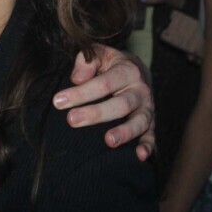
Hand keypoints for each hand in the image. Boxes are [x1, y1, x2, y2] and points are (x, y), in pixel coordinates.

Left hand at [54, 46, 154, 160]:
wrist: (138, 71)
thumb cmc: (112, 65)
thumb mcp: (100, 54)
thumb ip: (87, 61)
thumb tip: (77, 79)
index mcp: (128, 71)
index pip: (104, 83)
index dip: (81, 93)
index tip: (59, 101)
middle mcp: (140, 90)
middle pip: (121, 104)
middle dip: (96, 113)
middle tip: (72, 120)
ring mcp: (147, 108)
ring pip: (139, 121)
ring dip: (125, 132)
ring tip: (108, 141)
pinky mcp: (150, 123)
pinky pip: (152, 135)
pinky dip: (148, 146)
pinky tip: (140, 156)